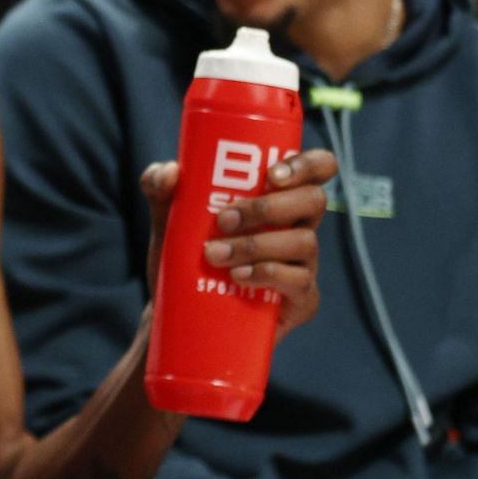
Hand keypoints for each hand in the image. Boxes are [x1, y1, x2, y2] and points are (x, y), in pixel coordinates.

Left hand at [141, 149, 336, 343]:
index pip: (317, 169)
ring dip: (256, 245)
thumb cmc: (185, 257)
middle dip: (267, 207)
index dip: (307, 164)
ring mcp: (304, 264)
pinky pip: (299, 281)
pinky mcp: (301, 300)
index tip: (271, 173)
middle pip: (314, 200)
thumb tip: (170, 172)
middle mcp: (298, 227)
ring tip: (214, 254)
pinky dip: (266, 274)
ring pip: (304, 242)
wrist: (180, 314)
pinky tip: (238, 277)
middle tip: (223, 220)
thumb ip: (160, 189)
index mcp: (278, 198)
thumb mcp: (167, 221)